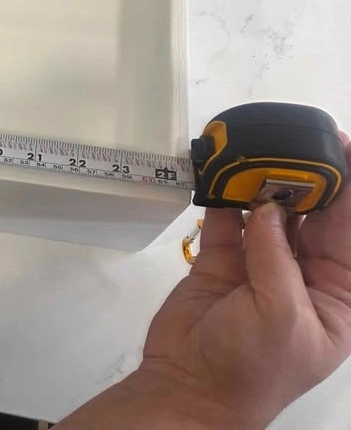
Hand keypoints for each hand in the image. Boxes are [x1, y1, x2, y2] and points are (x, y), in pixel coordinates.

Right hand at [58, 136, 350, 428]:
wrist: (189, 387)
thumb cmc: (253, 365)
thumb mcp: (282, 316)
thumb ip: (275, 257)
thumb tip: (264, 204)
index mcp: (338, 292)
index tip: (339, 145)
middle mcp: (306, 271)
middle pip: (314, 211)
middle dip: (306, 176)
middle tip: (289, 139)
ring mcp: (262, 261)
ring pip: (269, 209)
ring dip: (262, 182)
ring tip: (252, 150)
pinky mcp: (223, 257)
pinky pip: (227, 217)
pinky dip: (222, 194)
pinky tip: (220, 170)